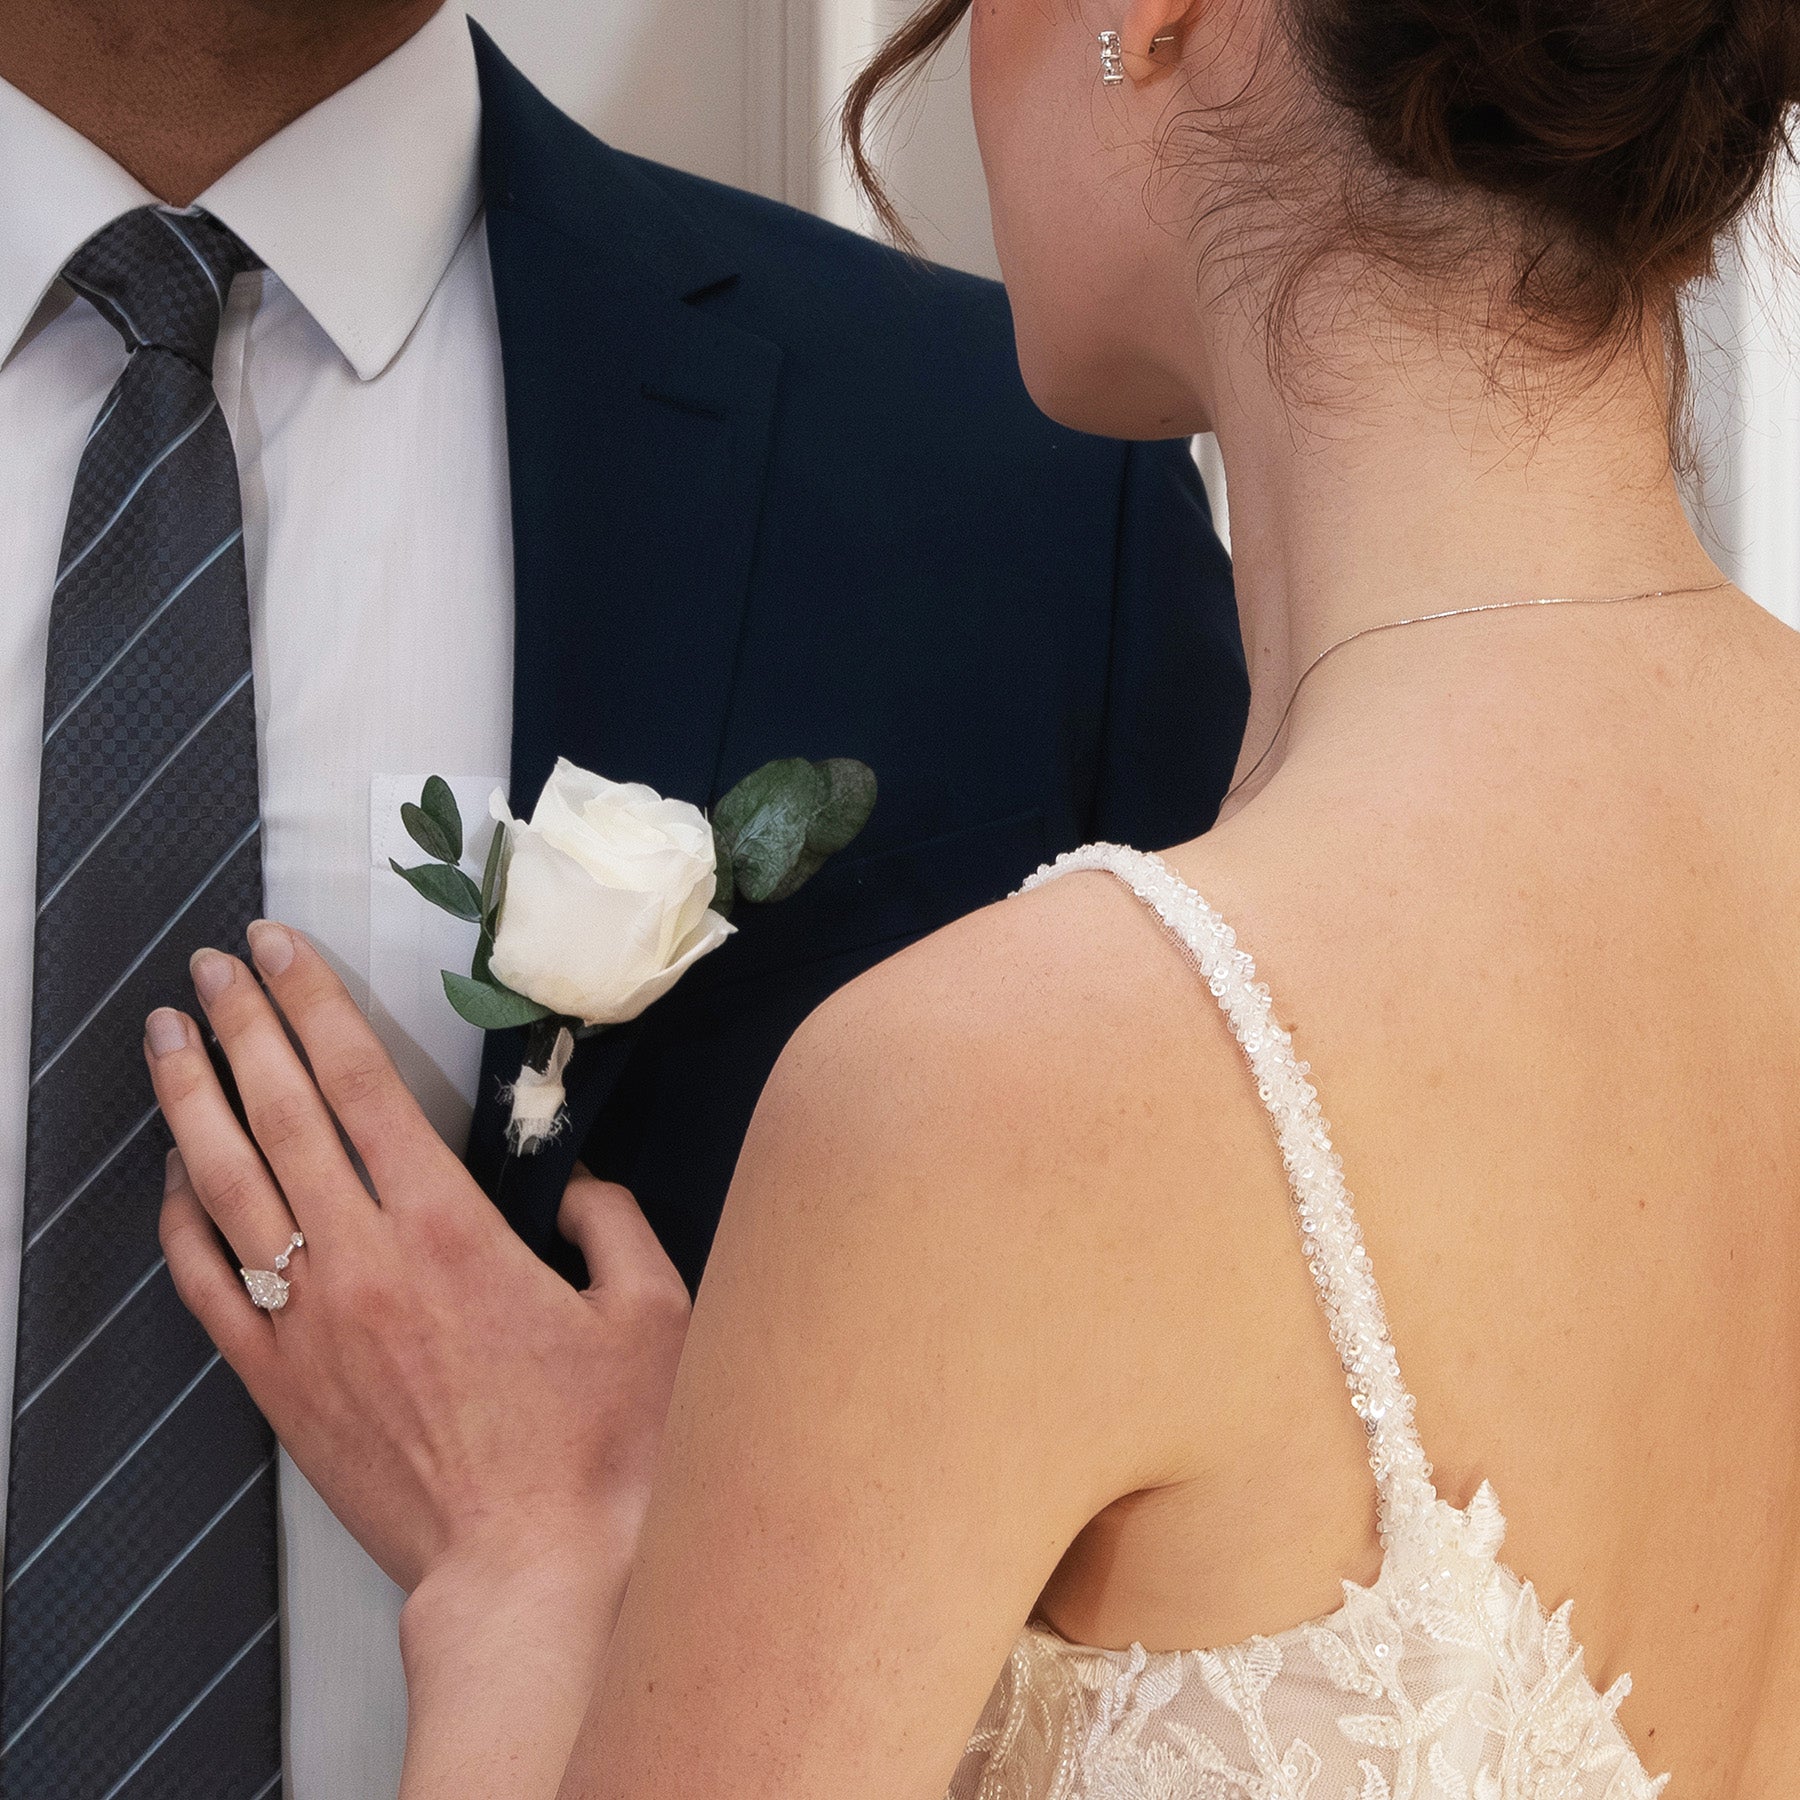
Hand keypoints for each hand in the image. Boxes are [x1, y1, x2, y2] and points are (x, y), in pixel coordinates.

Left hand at [143, 922, 690, 1605]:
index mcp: (453, 1230)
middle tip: (212, 964)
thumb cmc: (602, 1449)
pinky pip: (203, 1282)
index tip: (280, 951)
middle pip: (280, 1114)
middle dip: (242, 1024)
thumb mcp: (650, 1312)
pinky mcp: (279, 1385)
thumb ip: (609, 1223)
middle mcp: (363, 1261)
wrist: (531, 1574)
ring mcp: (308, 1325)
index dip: (315, 1005)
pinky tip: (172, 1172)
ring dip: (190, 1099)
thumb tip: (574, 1187)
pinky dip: (177, 1217)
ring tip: (167, 1035)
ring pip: (224, 1186)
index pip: (363, 1085)